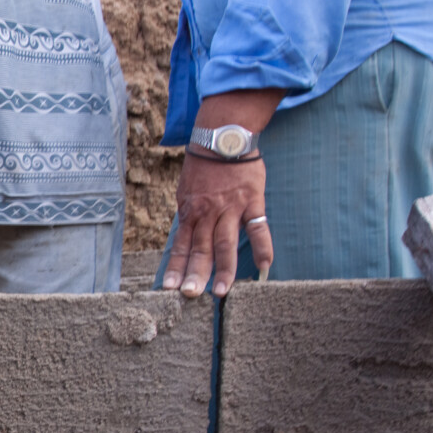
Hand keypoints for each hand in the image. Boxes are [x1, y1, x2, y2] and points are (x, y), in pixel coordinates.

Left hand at [161, 155, 271, 297]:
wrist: (222, 136)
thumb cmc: (204, 165)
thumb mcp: (187, 191)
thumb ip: (190, 215)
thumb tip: (187, 236)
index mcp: (190, 212)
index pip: (180, 246)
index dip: (175, 267)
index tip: (169, 288)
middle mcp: (207, 213)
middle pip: (200, 249)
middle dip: (195, 274)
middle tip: (191, 296)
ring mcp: (230, 208)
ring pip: (225, 244)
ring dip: (224, 269)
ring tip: (222, 292)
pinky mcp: (251, 201)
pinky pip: (258, 228)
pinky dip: (262, 248)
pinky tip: (264, 268)